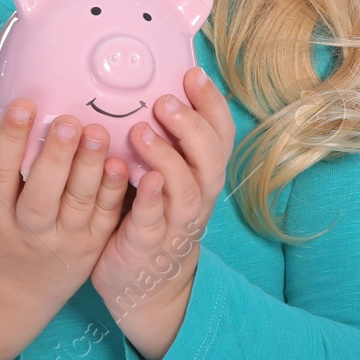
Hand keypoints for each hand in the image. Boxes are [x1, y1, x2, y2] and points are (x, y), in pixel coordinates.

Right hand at [0, 100, 127, 321]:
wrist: (9, 295)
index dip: (9, 140)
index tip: (23, 105)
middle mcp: (27, 232)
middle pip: (41, 194)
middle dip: (55, 156)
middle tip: (67, 121)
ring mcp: (63, 241)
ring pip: (77, 204)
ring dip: (90, 167)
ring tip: (97, 132)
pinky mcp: (90, 246)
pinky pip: (104, 218)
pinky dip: (113, 192)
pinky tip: (119, 163)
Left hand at [90, 66, 234, 349]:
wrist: (143, 286)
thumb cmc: (148, 214)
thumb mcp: (161, 174)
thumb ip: (159, 138)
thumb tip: (140, 83)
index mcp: (202, 174)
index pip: (220, 134)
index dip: (211, 103)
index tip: (192, 73)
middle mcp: (198, 197)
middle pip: (210, 158)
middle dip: (191, 126)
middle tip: (165, 101)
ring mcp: (175, 223)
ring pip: (186, 189)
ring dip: (168, 157)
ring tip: (141, 131)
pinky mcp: (149, 244)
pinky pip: (153, 220)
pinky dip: (150, 199)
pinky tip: (141, 178)